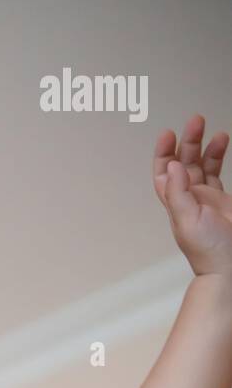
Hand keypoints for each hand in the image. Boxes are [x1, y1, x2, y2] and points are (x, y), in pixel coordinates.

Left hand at [153, 115, 231, 277]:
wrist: (231, 266)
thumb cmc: (209, 250)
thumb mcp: (188, 220)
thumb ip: (179, 193)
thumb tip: (171, 165)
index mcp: (176, 203)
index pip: (163, 173)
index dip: (162, 153)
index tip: (168, 134)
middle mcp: (190, 199)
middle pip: (184, 163)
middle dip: (188, 141)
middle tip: (196, 121)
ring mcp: (207, 200)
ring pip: (203, 165)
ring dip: (205, 147)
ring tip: (215, 131)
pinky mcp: (223, 202)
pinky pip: (218, 173)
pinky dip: (219, 157)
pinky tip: (223, 143)